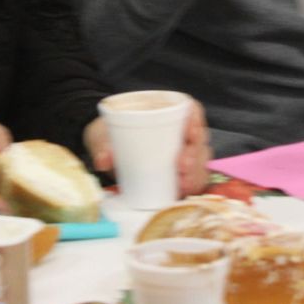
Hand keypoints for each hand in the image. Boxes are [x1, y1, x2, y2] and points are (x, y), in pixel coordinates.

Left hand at [85, 98, 212, 196]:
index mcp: (167, 112)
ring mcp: (182, 153)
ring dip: (195, 173)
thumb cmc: (109, 134)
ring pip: (200, 161)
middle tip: (182, 166)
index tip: (190, 133)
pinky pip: (194, 179)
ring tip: (182, 184)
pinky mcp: (179, 174)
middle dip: (195, 153)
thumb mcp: (103, 135)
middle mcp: (180, 132)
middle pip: (198, 139)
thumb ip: (103, 145)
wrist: (105, 151)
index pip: (191, 110)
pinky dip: (192, 186)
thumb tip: (103, 160)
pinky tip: (184, 193)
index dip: (195, 120)